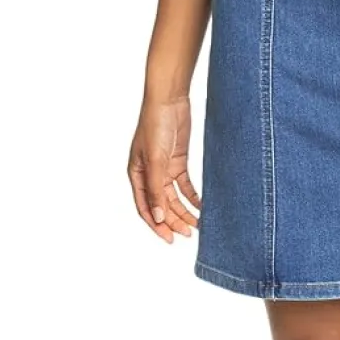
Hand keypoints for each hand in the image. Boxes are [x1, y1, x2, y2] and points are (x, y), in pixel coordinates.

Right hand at [127, 94, 200, 242]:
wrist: (169, 100)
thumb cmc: (155, 125)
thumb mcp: (155, 159)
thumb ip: (156, 189)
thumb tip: (158, 217)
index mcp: (136, 175)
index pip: (145, 208)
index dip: (157, 225)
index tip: (170, 239)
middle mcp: (149, 174)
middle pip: (161, 205)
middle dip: (173, 221)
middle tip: (188, 234)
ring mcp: (164, 168)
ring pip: (174, 197)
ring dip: (184, 211)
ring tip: (197, 225)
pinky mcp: (178, 161)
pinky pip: (185, 185)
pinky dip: (192, 196)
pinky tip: (202, 206)